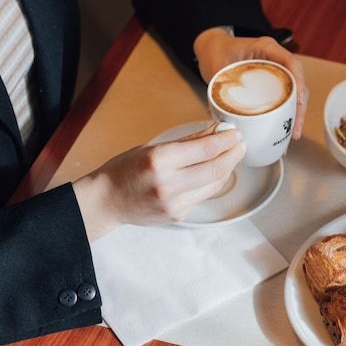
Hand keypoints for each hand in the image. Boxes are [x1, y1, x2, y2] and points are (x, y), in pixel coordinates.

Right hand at [73, 125, 244, 239]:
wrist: (106, 201)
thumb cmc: (125, 169)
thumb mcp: (152, 148)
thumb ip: (186, 142)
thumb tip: (216, 130)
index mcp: (159, 160)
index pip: (205, 149)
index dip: (226, 140)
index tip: (235, 133)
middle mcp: (168, 184)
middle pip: (216, 168)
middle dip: (233, 154)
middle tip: (240, 144)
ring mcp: (174, 203)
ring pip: (214, 184)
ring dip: (227, 168)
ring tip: (231, 155)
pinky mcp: (179, 215)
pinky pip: (203, 195)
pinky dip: (212, 181)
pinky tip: (213, 172)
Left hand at [193, 26, 308, 138]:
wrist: (212, 48)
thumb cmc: (216, 51)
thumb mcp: (217, 66)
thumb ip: (220, 87)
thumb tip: (224, 117)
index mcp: (266, 48)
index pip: (291, 63)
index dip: (299, 82)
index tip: (299, 101)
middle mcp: (276, 59)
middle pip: (297, 82)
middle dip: (299, 107)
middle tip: (295, 128)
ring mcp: (276, 72)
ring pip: (294, 92)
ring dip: (296, 113)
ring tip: (292, 134)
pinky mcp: (272, 83)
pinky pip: (285, 97)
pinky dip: (286, 113)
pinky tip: (284, 129)